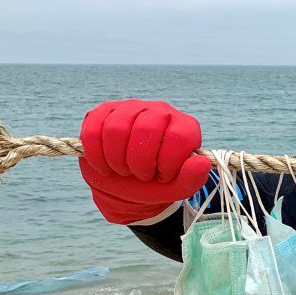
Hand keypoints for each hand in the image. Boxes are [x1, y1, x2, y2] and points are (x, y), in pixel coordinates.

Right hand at [78, 100, 211, 223]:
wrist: (127, 184)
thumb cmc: (157, 183)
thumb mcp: (178, 187)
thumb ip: (193, 178)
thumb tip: (202, 163)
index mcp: (184, 126)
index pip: (178, 136)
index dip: (168, 162)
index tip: (163, 176)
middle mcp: (159, 110)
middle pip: (146, 129)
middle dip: (140, 162)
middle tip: (140, 175)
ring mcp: (130, 107)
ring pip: (116, 128)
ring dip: (117, 160)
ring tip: (123, 171)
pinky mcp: (103, 112)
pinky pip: (93, 130)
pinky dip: (97, 156)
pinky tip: (106, 167)